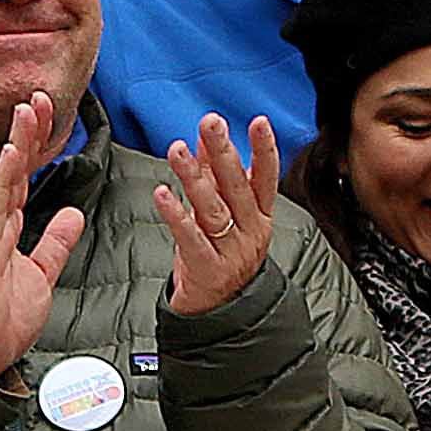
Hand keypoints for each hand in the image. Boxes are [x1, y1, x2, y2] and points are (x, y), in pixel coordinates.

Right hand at [0, 90, 86, 380]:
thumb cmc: (1, 318)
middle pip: (11, 169)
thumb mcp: (40, 273)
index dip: (34, 144)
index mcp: (3, 226)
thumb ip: (54, 242)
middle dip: (26, 132)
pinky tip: (12, 155)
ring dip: (16, 145)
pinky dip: (3, 180)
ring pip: (1, 180)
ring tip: (27, 112)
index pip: (22, 176)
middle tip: (39, 96)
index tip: (48, 112)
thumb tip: (73, 215)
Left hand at [155, 116, 283, 316]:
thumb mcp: (225, 212)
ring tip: (178, 151)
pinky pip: (190, 238)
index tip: (258, 122)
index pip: (266, 177)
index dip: (264, 149)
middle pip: (237, 187)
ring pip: (214, 209)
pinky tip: (163, 193)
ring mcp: (231, 251)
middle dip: (224, 152)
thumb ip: (216, 175)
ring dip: (194, 177)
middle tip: (211, 123)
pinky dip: (176, 215)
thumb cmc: (222, 254)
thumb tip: (207, 138)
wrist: (220, 309)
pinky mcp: (208, 268)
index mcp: (260, 215)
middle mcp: (251, 230)